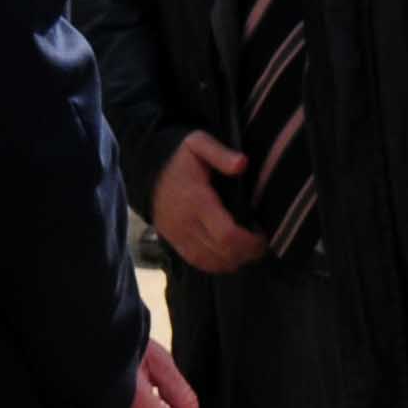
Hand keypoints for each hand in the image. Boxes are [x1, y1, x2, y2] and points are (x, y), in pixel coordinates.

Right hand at [148, 132, 268, 277]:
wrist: (146, 169)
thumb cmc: (178, 158)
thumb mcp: (197, 144)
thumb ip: (220, 153)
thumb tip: (242, 164)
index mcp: (196, 201)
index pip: (227, 235)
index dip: (250, 242)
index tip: (262, 234)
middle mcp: (186, 223)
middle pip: (223, 253)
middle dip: (247, 253)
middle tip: (259, 242)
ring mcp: (178, 236)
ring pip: (212, 262)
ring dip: (234, 260)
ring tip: (246, 248)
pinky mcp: (174, 242)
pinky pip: (199, 262)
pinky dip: (217, 264)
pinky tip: (227, 254)